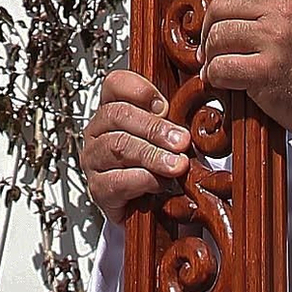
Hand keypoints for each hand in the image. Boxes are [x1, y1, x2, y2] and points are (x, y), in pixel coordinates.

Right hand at [81, 69, 189, 223]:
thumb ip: (173, 120)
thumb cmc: (156, 166)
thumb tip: (197, 117)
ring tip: (177, 165)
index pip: (115, 84)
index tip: (165, 106)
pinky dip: (143, 180)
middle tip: (181, 141)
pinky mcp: (98, 189)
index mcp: (113, 109)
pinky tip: (160, 183)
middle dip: (154, 127)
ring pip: (118, 147)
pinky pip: (117, 181)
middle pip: (118, 115)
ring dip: (152, 155)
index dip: (139, 90)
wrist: (147, 207)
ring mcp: (94, 159)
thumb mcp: (165, 137)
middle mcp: (98, 131)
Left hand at [201, 0, 291, 138]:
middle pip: (220, 5)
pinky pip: (220, 67)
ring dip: (211, 55)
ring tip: (218, 64)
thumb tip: (223, 0)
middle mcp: (282, 11)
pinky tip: (225, 81)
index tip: (217, 10)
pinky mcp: (265, 71)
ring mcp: (274, 40)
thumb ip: (270, 2)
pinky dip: (215, 76)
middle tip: (212, 45)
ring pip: (217, 35)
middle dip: (209, 28)